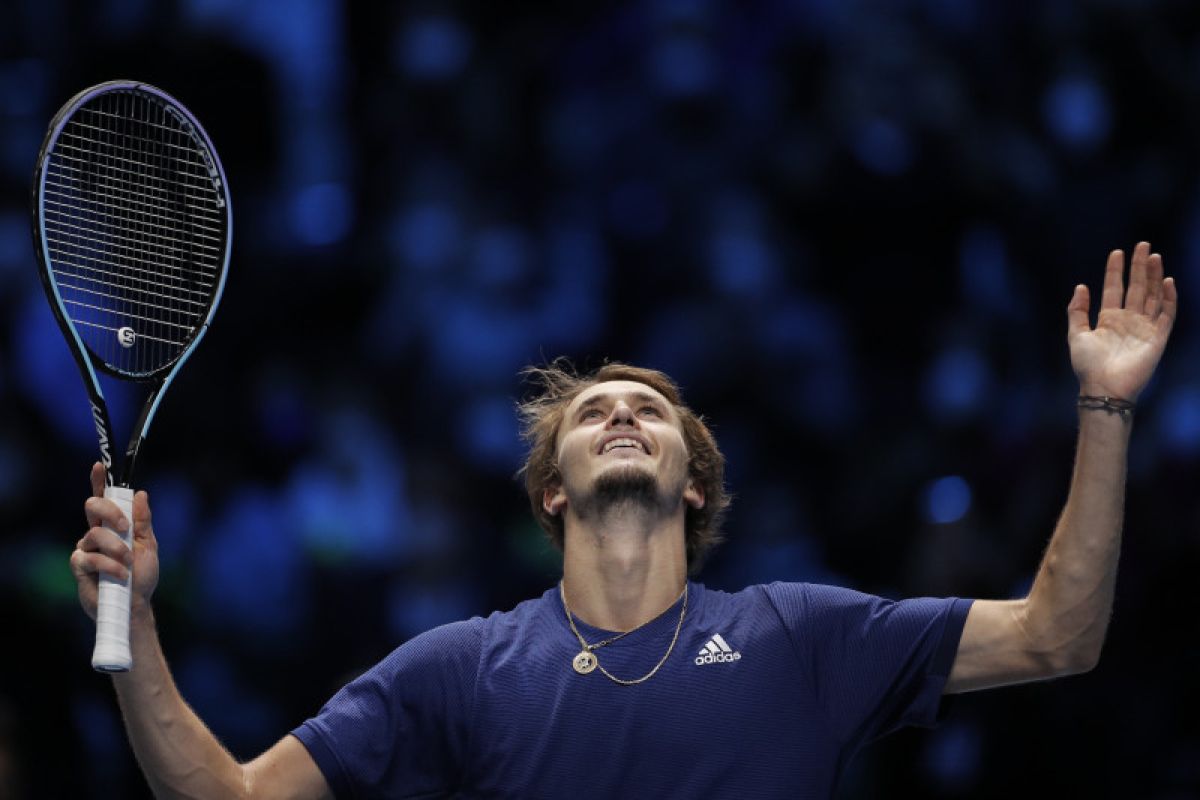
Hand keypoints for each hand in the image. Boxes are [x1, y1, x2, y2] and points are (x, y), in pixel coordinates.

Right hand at [69, 463, 159, 620]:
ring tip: (128, 563)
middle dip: (111, 512)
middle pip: (93, 506)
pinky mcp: (79, 565)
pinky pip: (91, 556)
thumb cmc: (141, 575)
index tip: (99, 465)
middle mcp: (96, 532)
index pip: (104, 499)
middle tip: (126, 528)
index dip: (98, 481)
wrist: (134, 604)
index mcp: (114, 525)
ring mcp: (86, 548)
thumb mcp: (149, 545)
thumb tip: (141, 494)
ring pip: (95, 533)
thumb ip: (143, 522)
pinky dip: (110, 565)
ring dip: (117, 548)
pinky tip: (120, 574)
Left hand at [1067, 242, 1176, 401]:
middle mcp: (1128, 320)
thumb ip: (1077, 311)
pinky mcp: (1157, 337)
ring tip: (1155, 257)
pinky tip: (1167, 282)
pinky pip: (1167, 315)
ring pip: (1152, 296)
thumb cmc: (1087, 365)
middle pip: (1137, 287)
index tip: (1117, 252)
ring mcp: (1144, 327)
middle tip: (1143, 245)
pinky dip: (1169, 299)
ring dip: (1155, 277)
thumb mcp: (1076, 334)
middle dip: (1140, 267)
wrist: (1103, 387)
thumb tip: (1080, 286)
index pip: (1115, 288)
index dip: (1116, 270)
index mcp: (1109, 319)